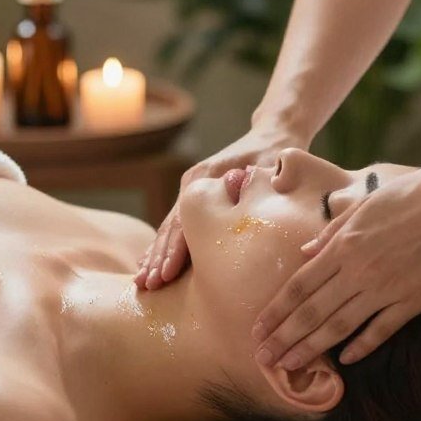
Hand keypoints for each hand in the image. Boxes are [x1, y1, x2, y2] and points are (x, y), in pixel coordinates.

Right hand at [134, 125, 306, 290]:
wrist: (273, 135)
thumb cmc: (277, 155)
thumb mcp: (275, 169)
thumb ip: (264, 192)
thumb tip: (262, 214)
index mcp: (207, 177)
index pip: (185, 220)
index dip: (175, 250)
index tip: (165, 275)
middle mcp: (193, 183)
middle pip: (171, 226)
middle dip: (158, 258)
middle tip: (147, 285)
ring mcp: (191, 189)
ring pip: (169, 228)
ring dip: (156, 255)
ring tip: (142, 281)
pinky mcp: (196, 198)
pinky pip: (175, 225)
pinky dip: (163, 245)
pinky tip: (150, 263)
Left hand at [251, 161, 420, 369]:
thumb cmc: (414, 194)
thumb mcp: (365, 204)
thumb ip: (332, 231)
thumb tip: (304, 253)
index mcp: (344, 244)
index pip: (299, 285)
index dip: (275, 311)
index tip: (257, 329)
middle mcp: (359, 270)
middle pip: (312, 311)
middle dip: (284, 338)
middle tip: (263, 358)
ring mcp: (387, 288)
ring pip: (339, 325)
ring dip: (312, 348)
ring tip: (290, 366)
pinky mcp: (415, 299)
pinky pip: (381, 329)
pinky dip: (361, 346)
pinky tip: (345, 360)